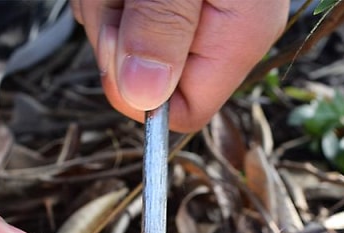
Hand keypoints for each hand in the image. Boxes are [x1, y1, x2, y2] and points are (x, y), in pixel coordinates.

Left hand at [72, 0, 288, 131]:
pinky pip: (120, 15)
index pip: (185, 111)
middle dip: (115, 34)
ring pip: (124, 45)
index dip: (140, 95)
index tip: (118, 46)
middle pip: (145, 80)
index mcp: (237, 37)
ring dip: (107, 7)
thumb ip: (162, 27)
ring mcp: (194, 18)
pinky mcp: (168, 4)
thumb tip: (142, 97)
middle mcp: (220, 34)